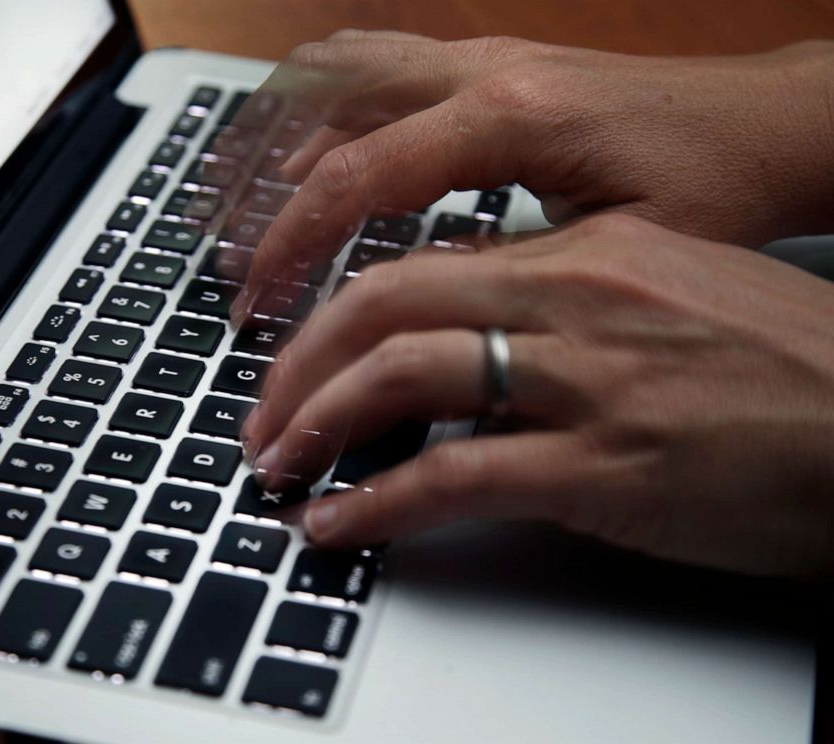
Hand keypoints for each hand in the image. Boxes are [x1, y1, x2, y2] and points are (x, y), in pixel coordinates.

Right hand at [235, 33, 833, 314]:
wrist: (766, 125)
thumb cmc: (709, 186)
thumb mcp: (605, 251)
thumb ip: (501, 268)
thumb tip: (414, 299)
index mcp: (507, 116)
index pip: (358, 176)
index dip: (293, 243)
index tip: (256, 300)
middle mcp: (483, 70)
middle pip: (330, 102)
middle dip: (265, 180)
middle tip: (227, 246)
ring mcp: (485, 58)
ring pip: (348, 69)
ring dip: (282, 131)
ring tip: (238, 196)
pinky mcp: (493, 67)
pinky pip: (384, 68)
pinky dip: (328, 107)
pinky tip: (310, 150)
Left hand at [242, 215, 833, 576]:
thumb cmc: (787, 367)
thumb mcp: (666, 296)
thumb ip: (563, 301)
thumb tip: (472, 324)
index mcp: (588, 254)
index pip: (424, 268)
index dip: (342, 315)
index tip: (305, 353)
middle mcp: (576, 301)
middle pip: (387, 305)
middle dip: (301, 360)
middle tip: (261, 410)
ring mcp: (586, 383)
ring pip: (403, 377)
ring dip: (319, 422)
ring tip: (279, 462)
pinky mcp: (602, 472)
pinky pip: (455, 477)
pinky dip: (377, 502)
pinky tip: (339, 523)